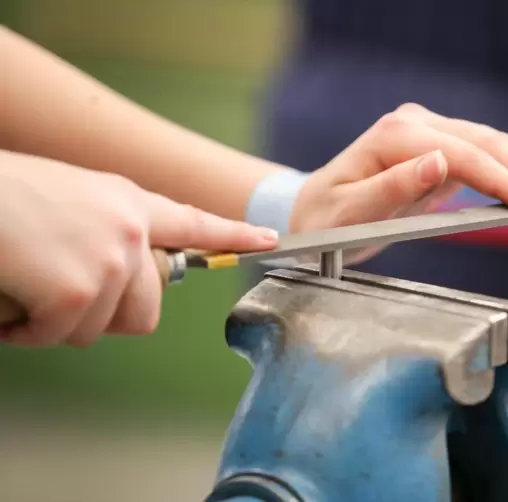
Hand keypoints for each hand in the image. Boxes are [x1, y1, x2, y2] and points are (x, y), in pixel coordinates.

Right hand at [0, 151, 277, 347]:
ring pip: (95, 329)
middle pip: (145, 312)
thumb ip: (110, 229)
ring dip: (53, 320)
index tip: (268, 239)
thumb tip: (124, 275)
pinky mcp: (79, 291)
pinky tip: (10, 297)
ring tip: (26, 282)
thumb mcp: (73, 198)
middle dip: (102, 316)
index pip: (194, 222)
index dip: (233, 234)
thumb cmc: (4, 195)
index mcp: (129, 202)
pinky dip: (25, 329)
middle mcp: (130, 230)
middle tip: (60, 295)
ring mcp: (109, 260)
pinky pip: (57, 336)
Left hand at [290, 103, 507, 262]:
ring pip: (490, 145)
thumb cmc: (325, 220)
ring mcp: (427, 134)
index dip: (505, 180)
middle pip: (485, 145)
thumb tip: (438, 161)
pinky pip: (482, 153)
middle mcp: (414, 127)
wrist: (313, 213)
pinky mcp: (435, 149)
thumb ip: (391, 187)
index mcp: (394, 138)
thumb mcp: (349, 212)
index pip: (464, 156)